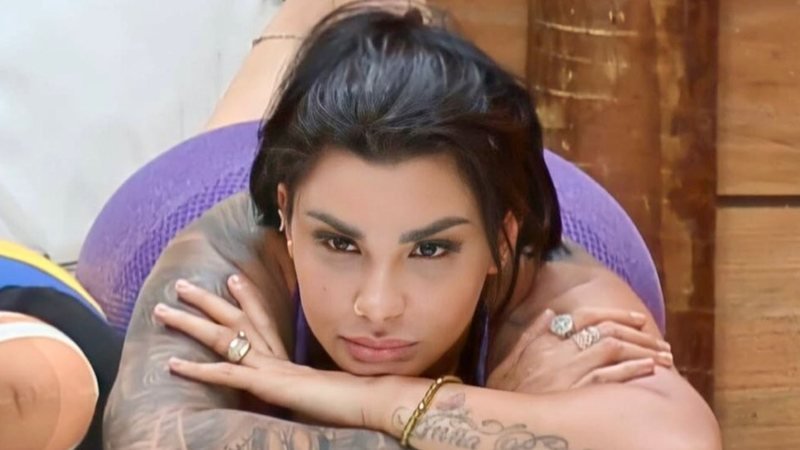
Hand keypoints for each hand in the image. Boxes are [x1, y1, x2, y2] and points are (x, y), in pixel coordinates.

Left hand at [153, 275, 369, 427]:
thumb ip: (306, 390)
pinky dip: (199, 370)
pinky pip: (227, 374)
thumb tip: (302, 394)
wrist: (371, 401)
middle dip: (206, 301)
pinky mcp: (268, 384)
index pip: (263, 318)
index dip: (246, 297)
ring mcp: (271, 367)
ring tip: (162, 311)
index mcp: (289, 355)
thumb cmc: (351, 402)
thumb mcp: (319, 394)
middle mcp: (277, 354)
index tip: (233, 277)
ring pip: (223, 338)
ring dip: (190, 324)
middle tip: (180, 283)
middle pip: (236, 319)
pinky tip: (174, 364)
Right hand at [487, 307, 672, 392]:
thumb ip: (530, 334)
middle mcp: (558, 351)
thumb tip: (548, 312)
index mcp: (545, 340)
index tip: (637, 319)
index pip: (585, 316)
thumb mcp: (509, 358)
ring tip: (664, 357)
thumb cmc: (505, 391)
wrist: (503, 419)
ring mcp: (568, 371)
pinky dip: (632, 369)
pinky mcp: (576, 393)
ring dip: (642, 350)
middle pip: (606, 331)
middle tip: (660, 342)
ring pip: (613, 350)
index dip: (615, 314)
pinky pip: (609, 377)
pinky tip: (650, 370)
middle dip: (638, 334)